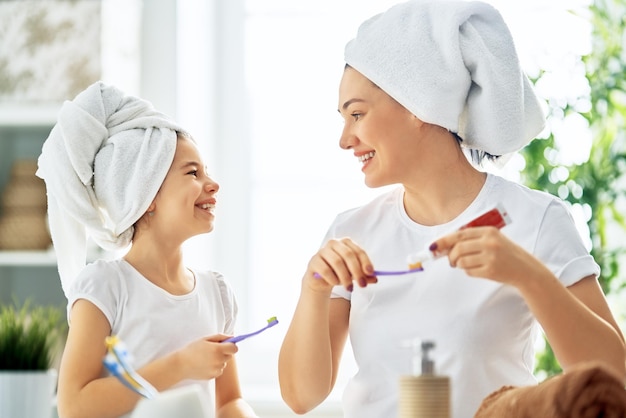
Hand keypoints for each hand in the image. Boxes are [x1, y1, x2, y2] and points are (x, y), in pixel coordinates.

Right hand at [175, 334, 237, 379]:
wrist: (181, 364)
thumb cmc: (192, 349)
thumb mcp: (206, 339)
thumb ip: (220, 337)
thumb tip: (232, 337)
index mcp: (218, 349)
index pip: (234, 348)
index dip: (231, 346)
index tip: (227, 345)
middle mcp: (219, 360)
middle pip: (230, 356)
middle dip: (224, 352)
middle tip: (213, 350)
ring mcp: (216, 369)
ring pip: (224, 363)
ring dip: (219, 360)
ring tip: (206, 358)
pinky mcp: (213, 376)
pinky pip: (218, 370)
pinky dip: (215, 367)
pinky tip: (205, 365)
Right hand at [304, 237, 377, 291]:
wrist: (321, 279)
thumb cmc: (340, 273)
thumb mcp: (354, 274)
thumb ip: (364, 276)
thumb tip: (375, 278)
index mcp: (346, 243)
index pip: (358, 251)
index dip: (365, 262)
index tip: (370, 273)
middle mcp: (334, 243)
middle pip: (348, 255)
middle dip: (357, 271)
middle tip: (362, 285)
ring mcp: (322, 251)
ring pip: (337, 262)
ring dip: (345, 277)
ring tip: (349, 288)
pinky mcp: (314, 261)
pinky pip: (325, 270)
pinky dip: (333, 279)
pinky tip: (335, 283)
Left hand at [432, 226, 549, 286]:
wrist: (526, 270)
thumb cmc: (506, 253)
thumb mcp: (493, 239)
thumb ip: (473, 239)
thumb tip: (445, 245)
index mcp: (488, 231)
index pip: (459, 234)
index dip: (444, 241)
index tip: (433, 246)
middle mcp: (489, 242)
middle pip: (458, 248)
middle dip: (450, 256)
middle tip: (450, 261)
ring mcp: (491, 257)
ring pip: (461, 261)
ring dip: (458, 264)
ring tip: (464, 265)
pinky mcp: (491, 271)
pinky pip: (469, 271)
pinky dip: (468, 271)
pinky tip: (477, 269)